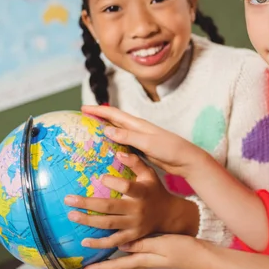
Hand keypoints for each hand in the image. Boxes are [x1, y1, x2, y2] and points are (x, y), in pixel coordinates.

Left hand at [65, 153, 196, 248]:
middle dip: (88, 204)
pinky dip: (99, 244)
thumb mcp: (149, 174)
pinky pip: (114, 241)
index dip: (113, 182)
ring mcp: (134, 225)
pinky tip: (84, 241)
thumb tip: (118, 152)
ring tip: (71, 215)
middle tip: (68, 200)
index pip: (126, 187)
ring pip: (108, 224)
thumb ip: (135, 162)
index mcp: (142, 192)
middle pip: (110, 207)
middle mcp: (137, 210)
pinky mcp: (132, 236)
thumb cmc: (154, 190)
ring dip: (88, 221)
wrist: (168, 215)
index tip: (99, 177)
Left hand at [80, 234, 206, 268]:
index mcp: (143, 260)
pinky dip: (119, 262)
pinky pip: (130, 261)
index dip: (99, 268)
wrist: (200, 254)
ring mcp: (147, 262)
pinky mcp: (152, 257)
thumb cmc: (184, 249)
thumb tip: (120, 244)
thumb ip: (141, 244)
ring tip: (95, 266)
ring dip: (107, 268)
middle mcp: (142, 263)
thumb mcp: (162, 243)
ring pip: (121, 268)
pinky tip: (119, 254)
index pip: (115, 267)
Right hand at [81, 105, 209, 177]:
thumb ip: (128, 136)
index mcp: (138, 124)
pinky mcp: (142, 149)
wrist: (186, 159)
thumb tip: (107, 129)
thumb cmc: (170, 149)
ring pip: (118, 132)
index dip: (98, 110)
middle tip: (82, 118)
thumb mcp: (147, 143)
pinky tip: (107, 150)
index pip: (114, 114)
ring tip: (90, 132)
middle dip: (99, 117)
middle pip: (114, 120)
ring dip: (104, 130)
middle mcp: (138, 129)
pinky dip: (113, 143)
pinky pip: (123, 143)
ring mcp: (140, 139)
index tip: (83, 109)